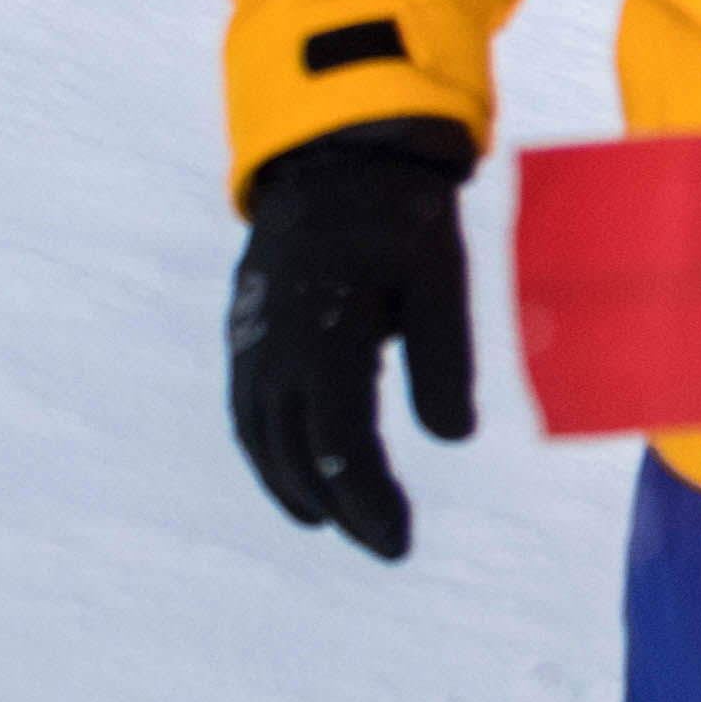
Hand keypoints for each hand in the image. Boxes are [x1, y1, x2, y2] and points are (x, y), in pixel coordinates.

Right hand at [228, 117, 476, 560]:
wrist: (335, 158)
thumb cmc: (401, 215)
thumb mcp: (442, 277)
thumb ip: (446, 358)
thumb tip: (454, 438)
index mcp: (323, 336)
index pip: (340, 446)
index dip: (367, 501)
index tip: (398, 542)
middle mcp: (273, 349)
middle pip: (295, 454)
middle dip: (338, 506)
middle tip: (386, 544)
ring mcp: (251, 342)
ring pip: (261, 438)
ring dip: (295, 487)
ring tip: (337, 522)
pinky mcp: (246, 334)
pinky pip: (250, 411)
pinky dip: (271, 452)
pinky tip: (298, 474)